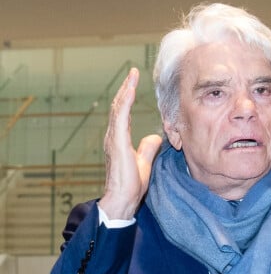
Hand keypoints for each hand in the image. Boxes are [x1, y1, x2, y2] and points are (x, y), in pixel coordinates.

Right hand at [99, 68, 162, 219]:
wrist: (122, 200)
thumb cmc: (131, 185)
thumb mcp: (144, 162)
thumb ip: (148, 148)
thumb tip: (155, 137)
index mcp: (119, 140)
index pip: (123, 113)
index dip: (128, 97)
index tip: (134, 83)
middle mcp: (113, 137)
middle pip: (119, 107)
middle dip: (126, 88)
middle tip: (133, 73)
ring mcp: (113, 139)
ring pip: (118, 109)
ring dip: (125, 90)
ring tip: (132, 76)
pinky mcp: (116, 143)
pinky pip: (120, 118)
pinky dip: (124, 103)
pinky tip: (129, 91)